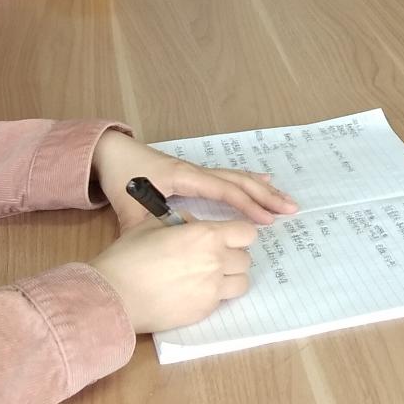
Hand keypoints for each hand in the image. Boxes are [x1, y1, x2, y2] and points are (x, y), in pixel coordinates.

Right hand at [88, 219, 257, 333]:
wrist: (114, 295)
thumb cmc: (129, 256)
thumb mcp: (153, 224)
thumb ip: (182, 221)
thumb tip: (194, 225)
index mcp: (207, 236)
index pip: (247, 232)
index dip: (237, 233)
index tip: (225, 236)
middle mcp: (216, 262)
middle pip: (246, 258)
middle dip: (232, 255)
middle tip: (210, 256)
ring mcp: (213, 290)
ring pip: (241, 282)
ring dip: (230, 277)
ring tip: (208, 276)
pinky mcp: (204, 312)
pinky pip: (222, 300)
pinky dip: (214, 295)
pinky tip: (193, 291)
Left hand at [92, 130, 297, 225]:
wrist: (113, 152)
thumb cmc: (122, 178)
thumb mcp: (129, 209)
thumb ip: (147, 229)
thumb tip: (167, 251)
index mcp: (184, 177)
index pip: (223, 190)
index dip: (246, 204)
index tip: (266, 219)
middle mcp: (196, 171)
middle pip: (238, 181)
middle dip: (266, 196)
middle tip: (290, 209)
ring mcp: (198, 171)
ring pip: (237, 177)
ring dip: (262, 189)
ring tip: (285, 200)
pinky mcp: (196, 174)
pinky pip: (229, 176)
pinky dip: (249, 181)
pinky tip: (263, 182)